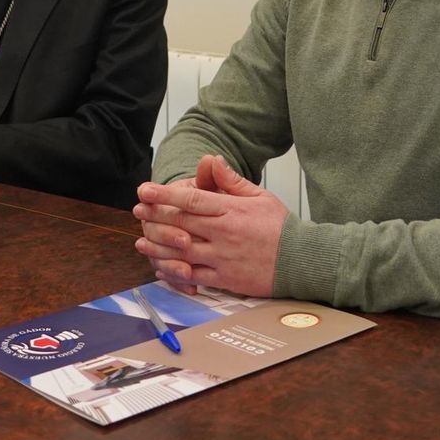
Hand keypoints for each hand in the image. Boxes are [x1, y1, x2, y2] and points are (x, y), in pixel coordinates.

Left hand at [133, 155, 287, 296]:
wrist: (301, 261)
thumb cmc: (280, 227)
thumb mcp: (259, 196)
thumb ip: (231, 181)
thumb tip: (211, 160)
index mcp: (230, 211)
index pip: (191, 199)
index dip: (164, 194)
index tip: (145, 190)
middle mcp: (223, 234)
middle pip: (181, 224)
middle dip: (155, 216)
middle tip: (137, 210)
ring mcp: (222, 258)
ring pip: (182, 252)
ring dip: (158, 246)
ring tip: (141, 241)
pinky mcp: (226, 279)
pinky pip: (194, 276)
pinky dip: (175, 273)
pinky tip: (161, 268)